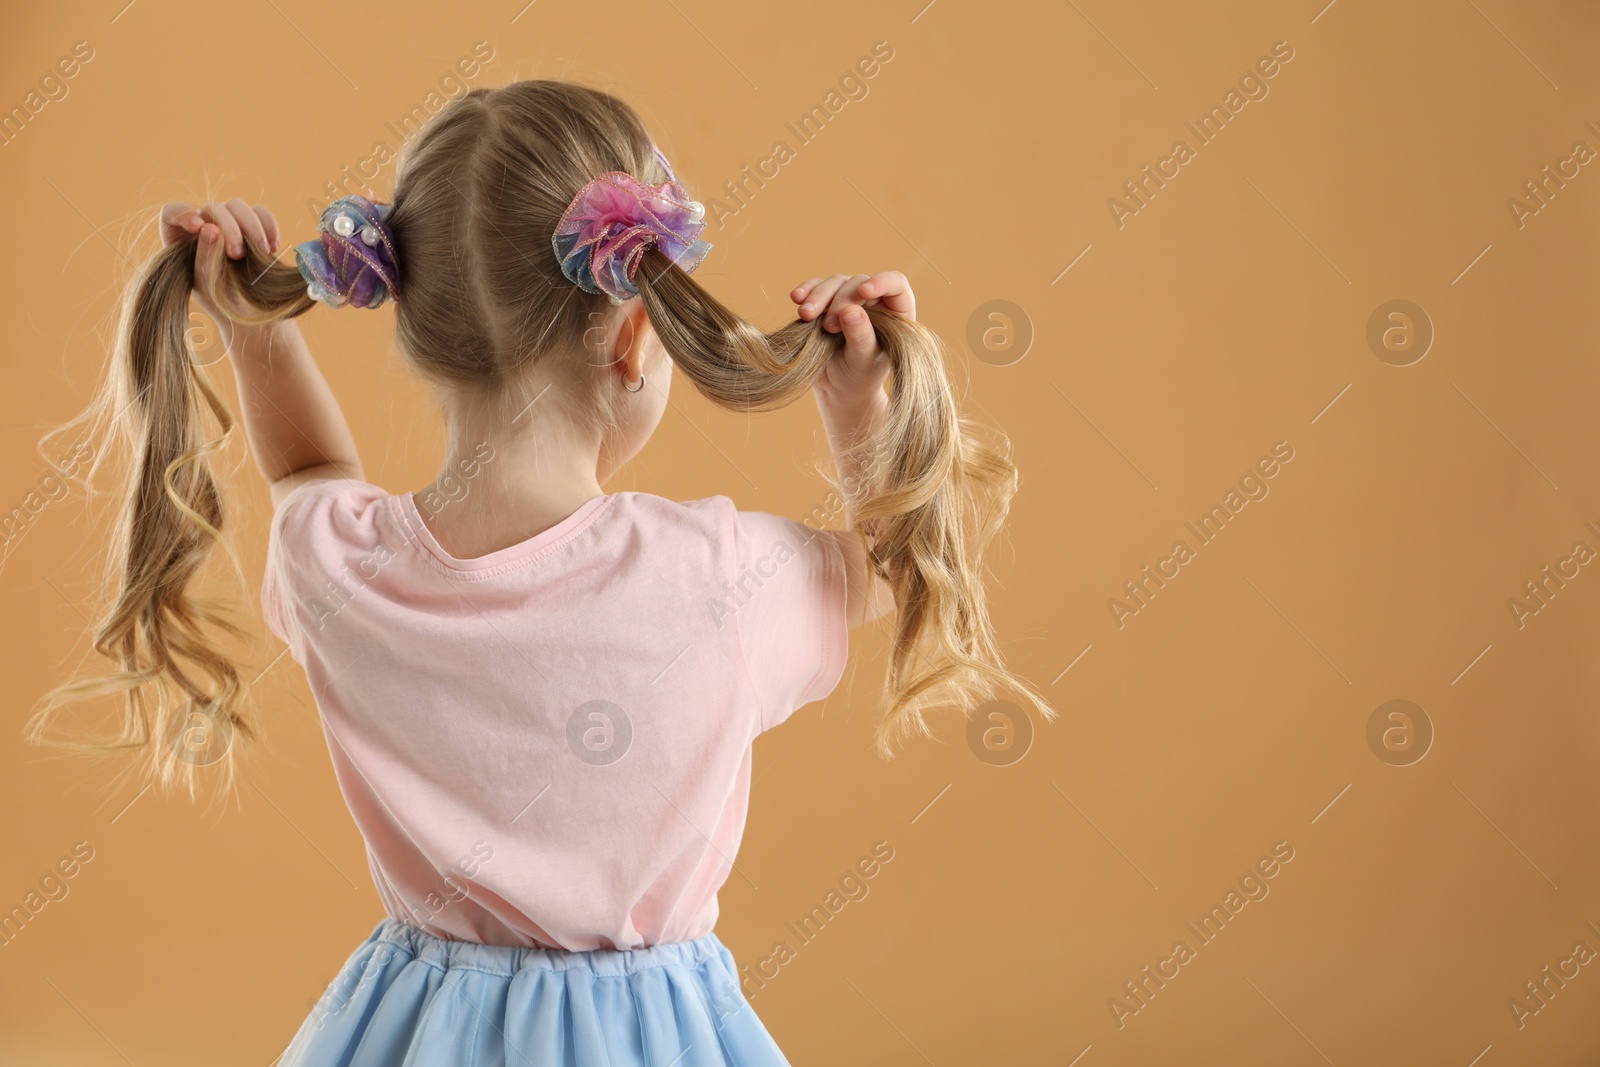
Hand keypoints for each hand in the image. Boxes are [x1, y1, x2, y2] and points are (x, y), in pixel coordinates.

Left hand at [159, 199, 280, 324]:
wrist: (253, 317)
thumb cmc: (223, 304)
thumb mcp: (207, 286)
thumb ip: (204, 257)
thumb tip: (210, 228)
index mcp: (181, 240)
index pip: (173, 212)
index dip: (184, 213)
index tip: (199, 227)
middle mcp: (204, 227)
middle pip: (213, 208)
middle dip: (229, 228)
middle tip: (238, 255)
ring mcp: (231, 226)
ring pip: (238, 207)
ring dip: (252, 227)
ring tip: (263, 252)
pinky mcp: (254, 227)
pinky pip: (262, 213)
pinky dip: (269, 226)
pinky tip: (273, 248)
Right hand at [791, 271, 913, 408]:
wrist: (837, 389)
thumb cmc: (860, 377)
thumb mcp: (863, 361)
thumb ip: (861, 337)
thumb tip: (851, 311)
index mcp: (895, 313)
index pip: (896, 285)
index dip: (882, 282)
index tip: (864, 292)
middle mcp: (874, 301)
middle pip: (858, 283)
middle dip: (840, 300)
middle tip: (828, 327)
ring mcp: (849, 299)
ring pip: (835, 283)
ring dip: (818, 296)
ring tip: (805, 315)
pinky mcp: (826, 302)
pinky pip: (815, 287)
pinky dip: (806, 291)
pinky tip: (796, 298)